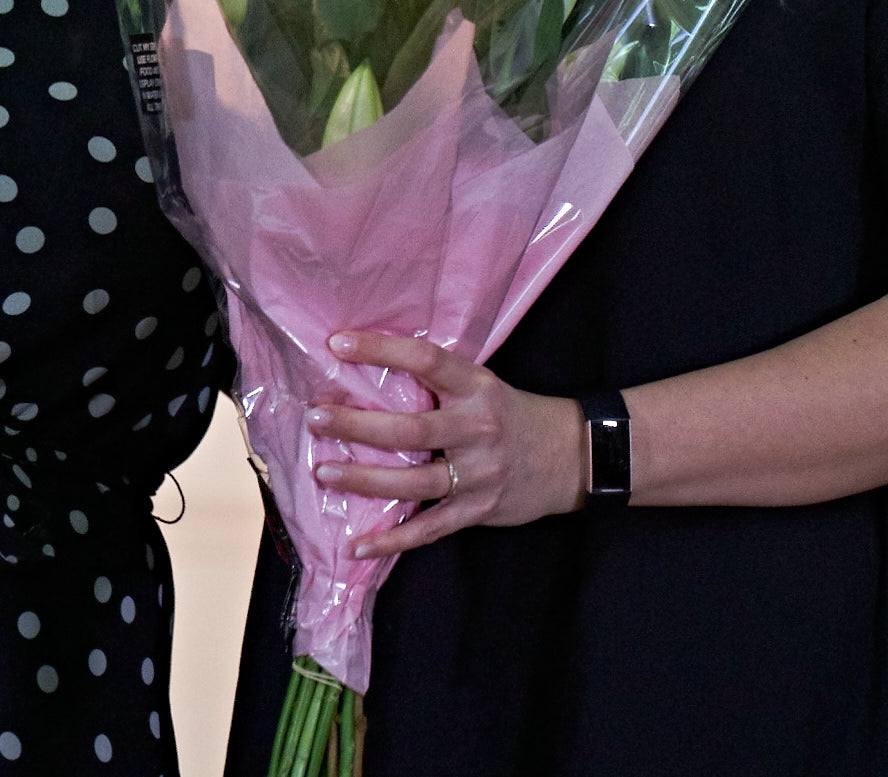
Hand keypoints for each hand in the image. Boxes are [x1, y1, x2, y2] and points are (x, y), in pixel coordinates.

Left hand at [306, 330, 583, 559]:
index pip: (425, 360)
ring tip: (324, 471)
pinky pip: (428, 528)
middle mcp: (477, 428)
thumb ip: (438, 382)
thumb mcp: (483, 385)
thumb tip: (370, 372)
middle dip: (356, 424)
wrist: (571, 456)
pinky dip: (391, 540)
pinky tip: (357, 544)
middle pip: (409, 428)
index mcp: (476, 387)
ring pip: (412, 481)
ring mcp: (479, 474)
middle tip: (316, 418)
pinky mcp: (478, 510)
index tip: (337, 344)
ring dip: (363, 479)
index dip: (380, 350)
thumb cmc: (513, 414)